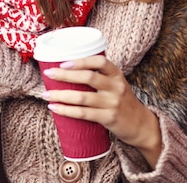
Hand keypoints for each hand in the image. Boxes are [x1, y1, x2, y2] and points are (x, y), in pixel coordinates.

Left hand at [42, 55, 161, 167]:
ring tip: (46, 94)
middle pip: (88, 77)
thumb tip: (64, 69)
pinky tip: (55, 108)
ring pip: (82, 97)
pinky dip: (66, 110)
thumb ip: (97, 75)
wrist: (141, 125)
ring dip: (60, 95)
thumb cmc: (121, 100)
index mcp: (116, 74)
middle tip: (48, 74)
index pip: (100, 62)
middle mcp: (116, 87)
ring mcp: (113, 103)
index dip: (81, 61)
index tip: (63, 62)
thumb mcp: (115, 83)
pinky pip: (83, 113)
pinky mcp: (109, 118)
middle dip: (65, 75)